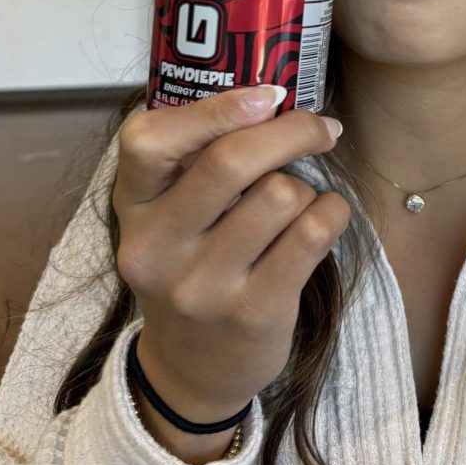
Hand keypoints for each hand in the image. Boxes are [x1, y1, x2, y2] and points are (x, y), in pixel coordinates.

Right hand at [114, 89, 347, 435]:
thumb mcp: (168, 216)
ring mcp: (203, 286)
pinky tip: (324, 218)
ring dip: (305, 187)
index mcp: (133, 208)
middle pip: (230, 161)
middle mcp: (158, 248)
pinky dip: (332, 212)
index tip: (268, 94)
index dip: (215, 108)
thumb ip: (195, 161)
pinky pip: (312, 234)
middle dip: (290, 131)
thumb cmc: (191, 266)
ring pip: (280, 195)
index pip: (149, 140)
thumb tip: (271, 96)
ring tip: (298, 203)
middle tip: (320, 127)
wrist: (190, 370)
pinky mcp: (253, 313)